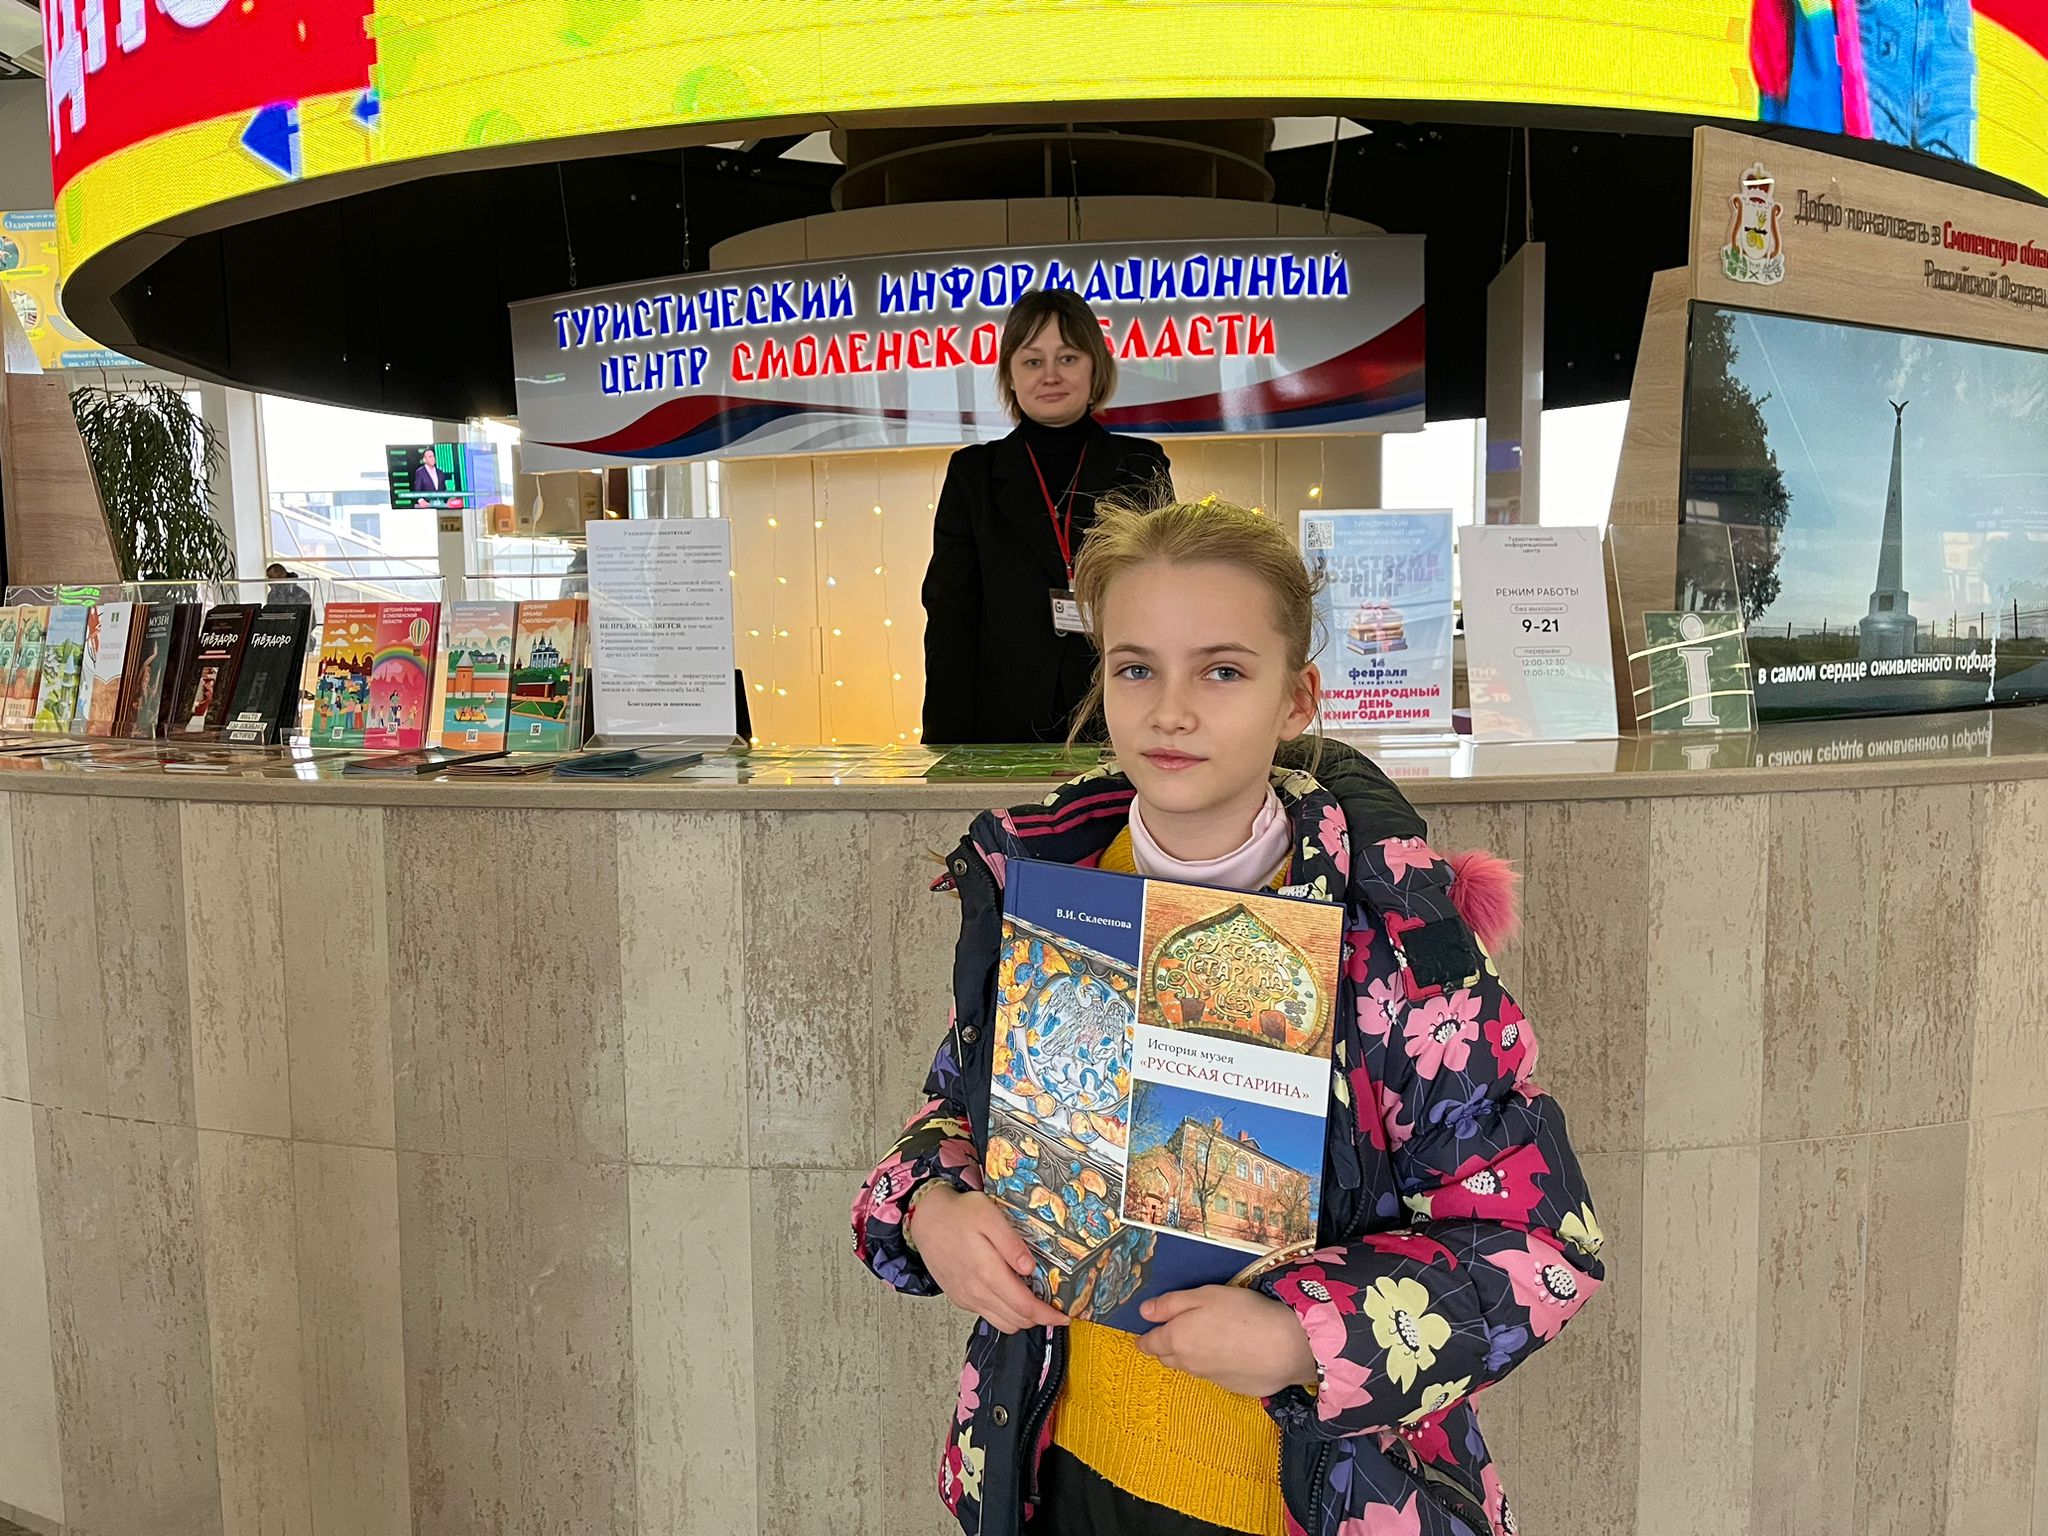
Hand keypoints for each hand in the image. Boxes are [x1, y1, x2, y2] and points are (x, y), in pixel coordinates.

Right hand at [909, 1186, 1069, 1335]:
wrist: (925, 1219)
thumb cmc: (958, 1214)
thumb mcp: (989, 1216)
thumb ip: (1011, 1244)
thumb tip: (1030, 1268)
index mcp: (988, 1272)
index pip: (1025, 1307)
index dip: (1048, 1315)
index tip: (1065, 1315)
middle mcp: (977, 1292)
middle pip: (1017, 1321)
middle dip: (1040, 1318)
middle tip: (1054, 1306)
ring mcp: (967, 1298)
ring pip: (1003, 1324)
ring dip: (1023, 1318)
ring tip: (1034, 1301)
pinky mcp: (960, 1299)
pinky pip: (988, 1316)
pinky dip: (1005, 1313)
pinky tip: (1010, 1294)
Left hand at [1135, 1286, 1317, 1397]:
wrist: (1284, 1347)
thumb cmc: (1243, 1312)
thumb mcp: (1204, 1295)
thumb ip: (1171, 1304)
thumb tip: (1144, 1312)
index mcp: (1177, 1338)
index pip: (1149, 1344)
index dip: (1145, 1339)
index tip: (1144, 1337)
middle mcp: (1189, 1363)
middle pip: (1167, 1358)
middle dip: (1165, 1348)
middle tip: (1173, 1335)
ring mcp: (1210, 1378)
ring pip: (1190, 1368)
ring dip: (1189, 1357)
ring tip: (1203, 1342)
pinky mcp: (1231, 1388)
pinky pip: (1213, 1376)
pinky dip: (1215, 1365)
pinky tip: (1230, 1354)